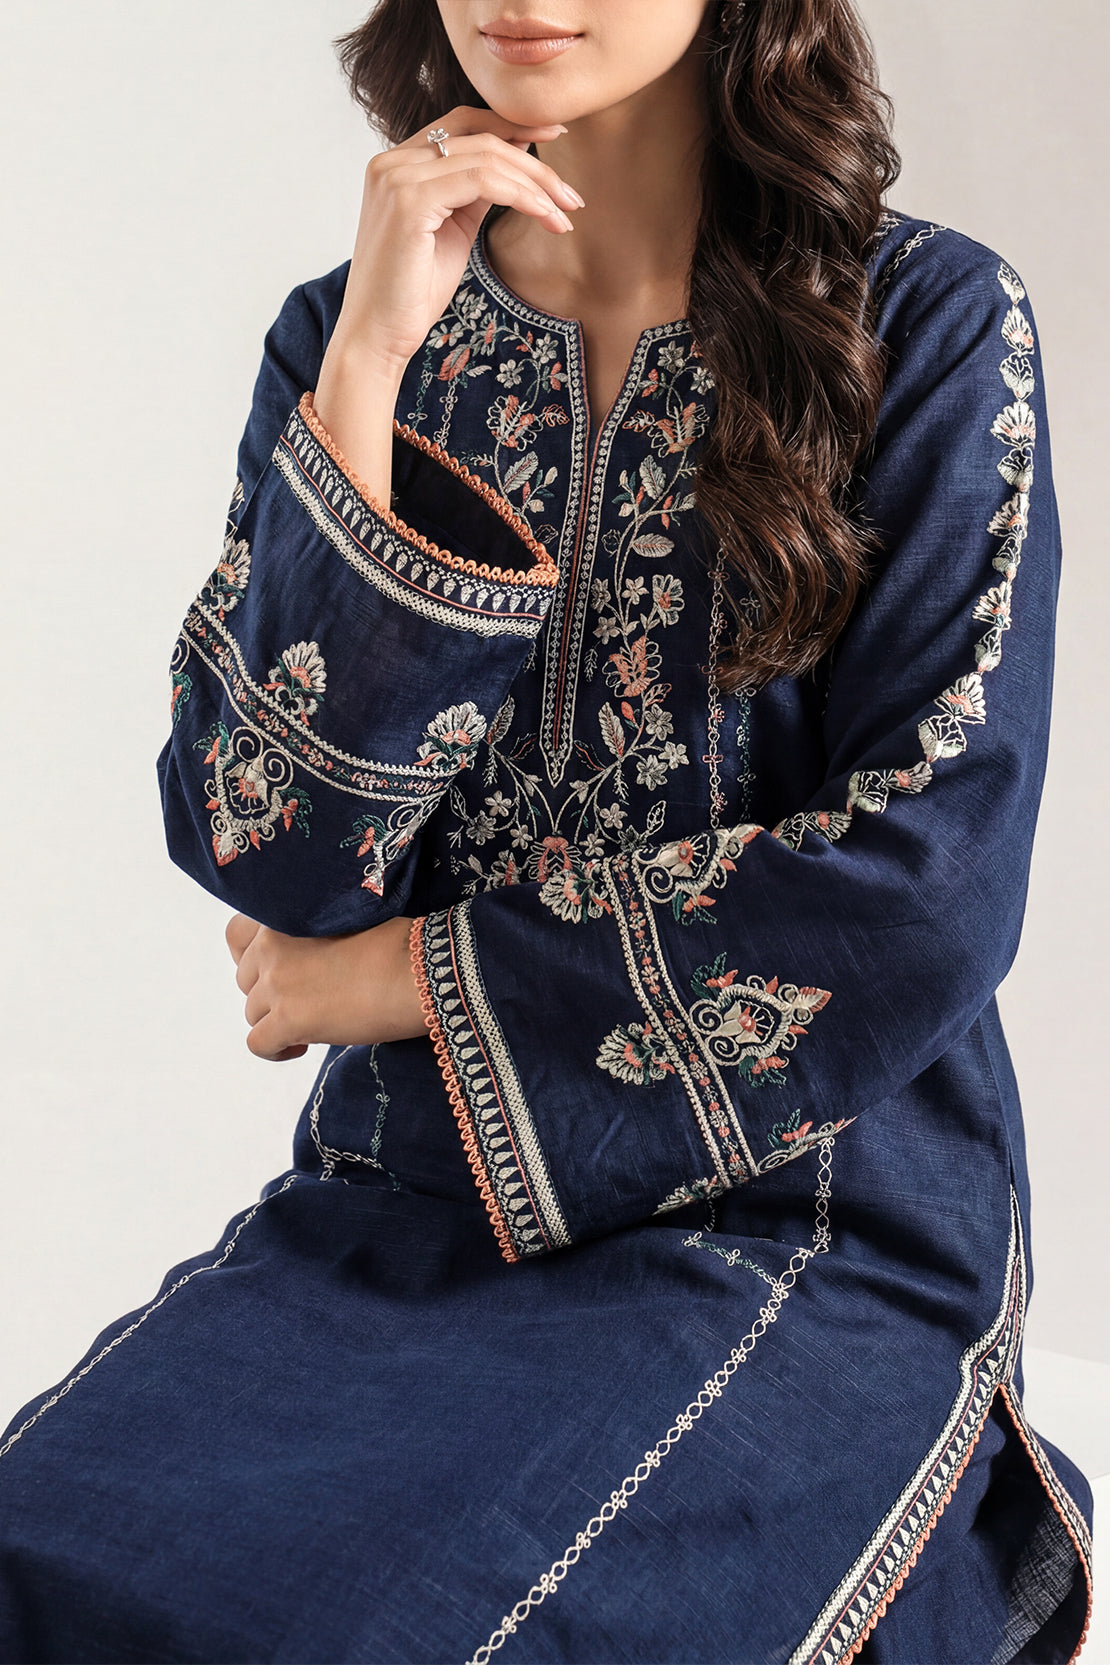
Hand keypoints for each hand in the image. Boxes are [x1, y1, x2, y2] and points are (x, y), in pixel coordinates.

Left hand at [225, 914, 427, 1061]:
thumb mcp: (346, 919)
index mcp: (284, 915)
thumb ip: (314, 930)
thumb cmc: (399, 943)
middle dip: (269, 992)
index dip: (253, 956)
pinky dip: (277, 1050)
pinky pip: (258, 1044)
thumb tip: (308, 958)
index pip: (236, 935)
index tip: (280, 969)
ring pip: (252, 1012)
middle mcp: (270, 946)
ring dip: (277, 1020)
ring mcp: (276, 984)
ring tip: (314, 1023)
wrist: (418, 971)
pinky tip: (303, 1047)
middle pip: (244, 979)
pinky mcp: (287, 1019)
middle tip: (306, 999)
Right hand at [327, 104, 583, 381]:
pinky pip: (481, 182)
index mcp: (398, 164)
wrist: (378, 336)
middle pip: (480, 138)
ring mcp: (397, 177)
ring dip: (537, 185)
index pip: (462, 124)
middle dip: (535, 164)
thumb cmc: (412, 293)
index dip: (511, 125)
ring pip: (486, 158)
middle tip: (572, 196)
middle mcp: (392, 162)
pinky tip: (545, 216)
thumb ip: (473, 193)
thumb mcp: (452, 230)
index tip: (555, 136)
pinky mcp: (409, 201)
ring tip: (566, 214)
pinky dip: (521, 196)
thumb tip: (514, 166)